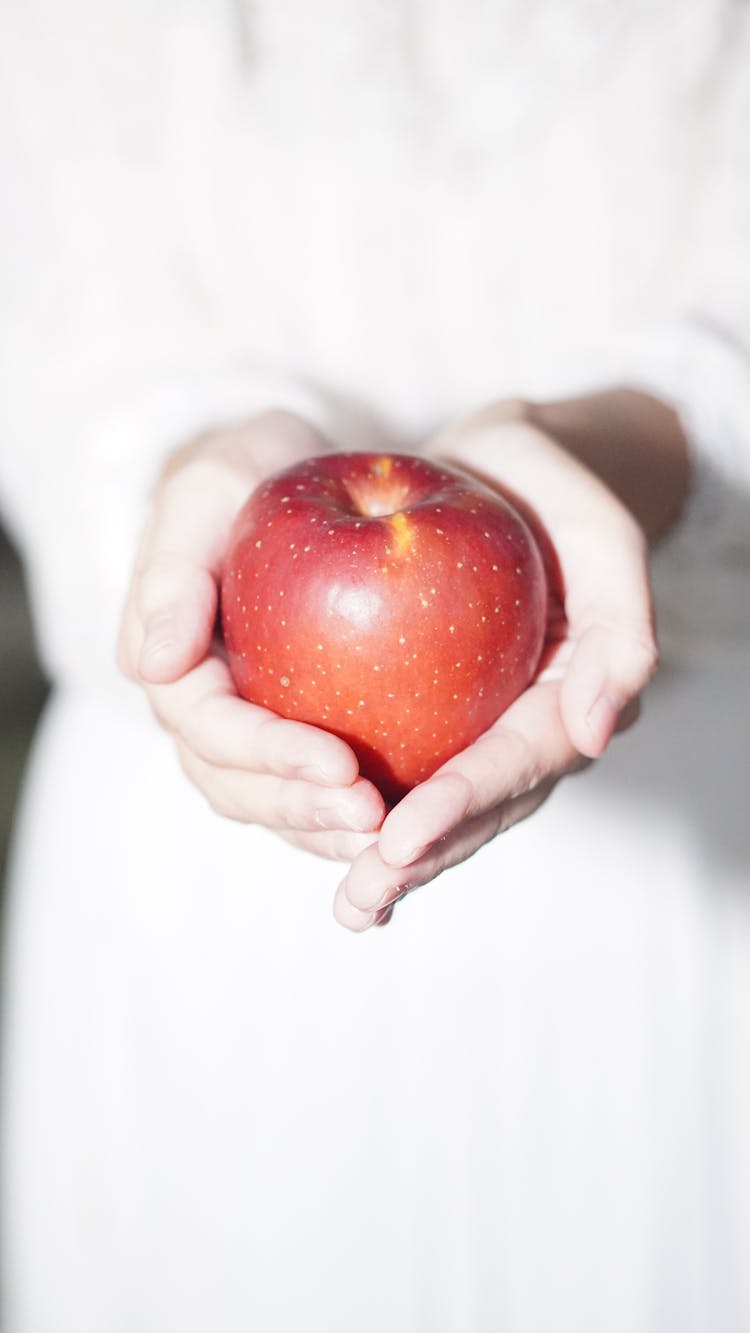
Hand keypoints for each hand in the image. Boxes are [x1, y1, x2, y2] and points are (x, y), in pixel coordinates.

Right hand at [118, 411, 385, 858]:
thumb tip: (155, 666)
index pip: (208, 727)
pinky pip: (314, 791)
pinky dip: (348, 816)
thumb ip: (175, 566)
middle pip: (237, 785)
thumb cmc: (246, 473)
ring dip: (324, 830)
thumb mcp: (208, 486)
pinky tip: (403, 829)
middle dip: (302, 809)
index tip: (339, 762)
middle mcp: (200, 709)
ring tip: (388, 842)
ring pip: (272, 804)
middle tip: (373, 818)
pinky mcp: (295, 734)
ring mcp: (245, 729)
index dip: (268, 753)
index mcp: (170, 661)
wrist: (287, 482)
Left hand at [333, 401, 657, 929]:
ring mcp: (487, 730)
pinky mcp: (440, 721)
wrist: (499, 470)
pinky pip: (407, 776)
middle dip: (423, 857)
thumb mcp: (597, 527)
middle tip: (363, 895)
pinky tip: (326, 849)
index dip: (463, 801)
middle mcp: (535, 726)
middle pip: (484, 809)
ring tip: (349, 906)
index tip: (401, 837)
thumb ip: (620, 624)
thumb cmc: (545, 485)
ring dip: (398, 864)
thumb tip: (598, 733)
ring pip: (446, 811)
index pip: (520, 758)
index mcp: (578, 691)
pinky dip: (367, 816)